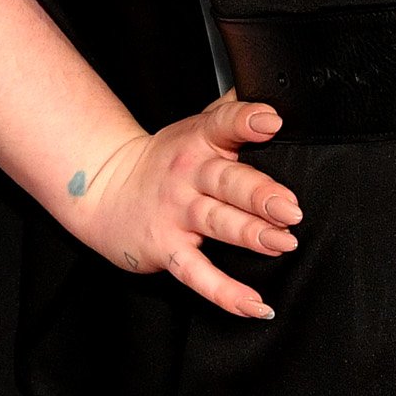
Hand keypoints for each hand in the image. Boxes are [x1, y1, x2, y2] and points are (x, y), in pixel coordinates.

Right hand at [63, 93, 299, 319]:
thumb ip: (235, 111)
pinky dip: (226, 293)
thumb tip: (278, 90)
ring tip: (282, 243)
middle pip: (227, 182)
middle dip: (260, 194)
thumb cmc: (166, 159)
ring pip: (217, 224)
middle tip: (291, 208)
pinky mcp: (167, 249)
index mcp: (200, 140)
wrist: (104, 188)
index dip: (247, 120)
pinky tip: (255, 305)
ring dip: (251, 235)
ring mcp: (176, 214)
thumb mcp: (197, 127)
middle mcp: (189, 175)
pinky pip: (198, 275)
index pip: (224, 123)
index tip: (272, 122)